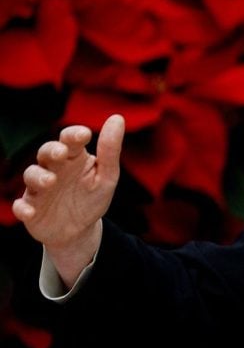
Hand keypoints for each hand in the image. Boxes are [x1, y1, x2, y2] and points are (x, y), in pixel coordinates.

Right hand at [13, 115, 124, 287]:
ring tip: (50, 181)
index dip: (74, 135)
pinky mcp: (30, 208)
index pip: (70, 140)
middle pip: (46, 152)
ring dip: (38, 176)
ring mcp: (39, 188)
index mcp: (74, 158)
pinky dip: (23, 208)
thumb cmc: (93, 198)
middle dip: (52, 150)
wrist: (78, 230)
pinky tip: (29, 211)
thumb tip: (117, 117)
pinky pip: (21, 205)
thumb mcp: (107, 176)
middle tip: (61, 153)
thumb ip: (110, 150)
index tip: (84, 134)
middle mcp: (54, 168)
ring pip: (32, 175)